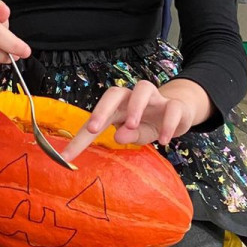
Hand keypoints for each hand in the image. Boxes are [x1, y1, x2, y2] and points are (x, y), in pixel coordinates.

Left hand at [61, 79, 201, 163]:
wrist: (179, 114)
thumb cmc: (149, 123)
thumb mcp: (136, 134)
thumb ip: (127, 137)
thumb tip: (117, 137)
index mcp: (118, 107)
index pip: (96, 119)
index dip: (81, 138)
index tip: (67, 156)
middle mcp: (133, 98)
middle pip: (115, 93)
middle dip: (103, 108)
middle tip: (95, 129)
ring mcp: (154, 98)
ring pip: (143, 89)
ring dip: (135, 107)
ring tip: (132, 126)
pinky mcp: (174, 105)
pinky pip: (171, 108)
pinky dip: (168, 123)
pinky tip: (164, 140)